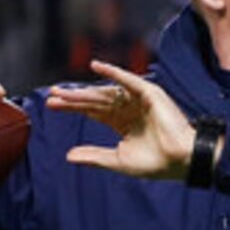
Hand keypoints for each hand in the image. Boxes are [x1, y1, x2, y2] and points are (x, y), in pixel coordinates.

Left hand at [48, 61, 196, 180]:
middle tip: (51, 96)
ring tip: (63, 93)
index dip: (72, 107)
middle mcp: (128, 108)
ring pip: (105, 92)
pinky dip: (112, 72)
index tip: (51, 105)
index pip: (92, 111)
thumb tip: (68, 156)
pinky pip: (127, 80)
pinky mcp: (149, 93)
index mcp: (121, 122)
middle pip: (95, 100)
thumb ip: (93, 156)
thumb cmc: (154, 162)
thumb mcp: (117, 160)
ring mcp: (138, 99)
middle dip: (73, 98)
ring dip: (85, 91)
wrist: (178, 160)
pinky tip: (95, 66)